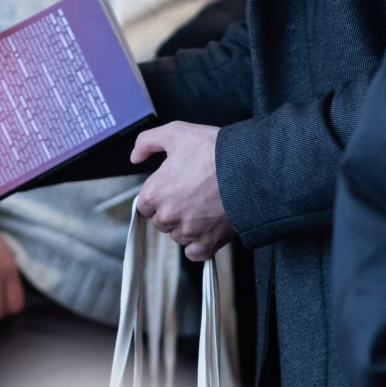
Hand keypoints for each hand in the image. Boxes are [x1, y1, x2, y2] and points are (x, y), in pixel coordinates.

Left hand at [132, 121, 233, 260]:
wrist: (250, 168)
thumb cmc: (214, 151)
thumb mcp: (175, 133)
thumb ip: (146, 142)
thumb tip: (135, 157)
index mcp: (155, 193)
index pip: (144, 205)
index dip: (159, 195)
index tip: (172, 189)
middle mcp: (168, 216)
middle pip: (161, 222)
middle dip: (172, 211)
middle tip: (191, 195)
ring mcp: (188, 232)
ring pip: (178, 236)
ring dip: (187, 226)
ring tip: (204, 207)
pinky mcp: (208, 243)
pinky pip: (195, 253)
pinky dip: (200, 244)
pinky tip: (208, 228)